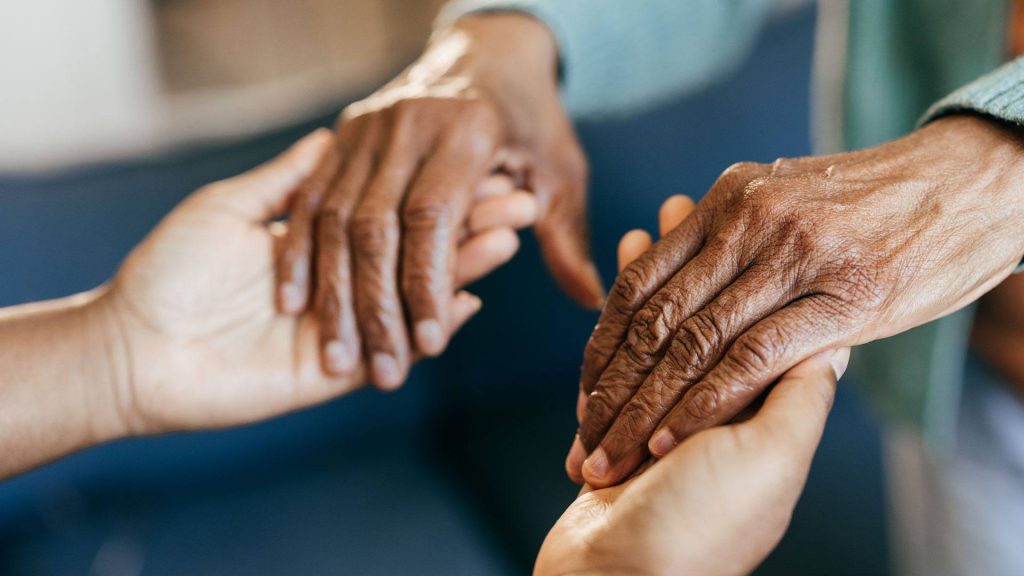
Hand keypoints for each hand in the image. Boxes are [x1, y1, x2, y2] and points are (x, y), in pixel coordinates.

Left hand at [98, 130, 535, 434]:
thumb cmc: (171, 270)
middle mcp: (340, 283)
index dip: (434, 192)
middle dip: (466, 226)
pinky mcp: (338, 372)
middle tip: (516, 201)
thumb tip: (329, 136)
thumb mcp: (228, 208)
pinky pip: (398, 348)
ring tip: (507, 239)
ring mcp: (344, 328)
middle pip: (417, 252)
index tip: (478, 166)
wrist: (136, 346)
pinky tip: (473, 297)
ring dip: (463, 268)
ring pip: (417, 296)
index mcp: (318, 243)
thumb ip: (287, 181)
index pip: (392, 212)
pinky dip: (435, 324)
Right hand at [275, 13, 601, 389]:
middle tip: (382, 373)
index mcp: (467, 129)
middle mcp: (408, 123)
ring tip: (336, 356)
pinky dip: (300, 252)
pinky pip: (310, 199)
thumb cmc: (528, 122)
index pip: (435, 218)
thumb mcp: (558, 171)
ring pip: (335, 218)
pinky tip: (295, 303)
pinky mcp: (342, 134)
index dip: (427, 285)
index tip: (428, 347)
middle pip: (376, 225)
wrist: (486, 52)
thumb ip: (565, 236)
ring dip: (332, 292)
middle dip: (375, 306)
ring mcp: (367, 127)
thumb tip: (591, 300)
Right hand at [538, 202, 849, 575]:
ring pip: (655, 322)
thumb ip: (799, 393)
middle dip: (690, 258)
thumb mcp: (771, 460)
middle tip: (681, 203)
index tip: (740, 219)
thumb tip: (835, 337)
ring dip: (652, 272)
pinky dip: (617, 308)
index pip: (758, 320)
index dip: (751, 268)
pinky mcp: (615, 416)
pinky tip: (618, 274)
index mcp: (758, 411)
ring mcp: (658, 409)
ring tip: (647, 223)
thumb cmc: (703, 526)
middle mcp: (711, 406)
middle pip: (702, 310)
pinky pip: (617, 349)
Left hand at [575, 115, 1023, 486]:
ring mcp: (794, 258)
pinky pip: (751, 358)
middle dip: (612, 391)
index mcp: (727, 201)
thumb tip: (666, 260)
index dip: (604, 347)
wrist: (965, 182)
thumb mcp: (783, 197)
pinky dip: (703, 404)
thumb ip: (727, 234)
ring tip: (614, 455)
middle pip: (654, 320)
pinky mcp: (841, 298)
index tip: (585, 396)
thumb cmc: (871, 202)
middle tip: (585, 442)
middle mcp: (749, 222)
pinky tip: (672, 439)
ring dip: (645, 410)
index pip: (639, 283)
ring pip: (692, 344)